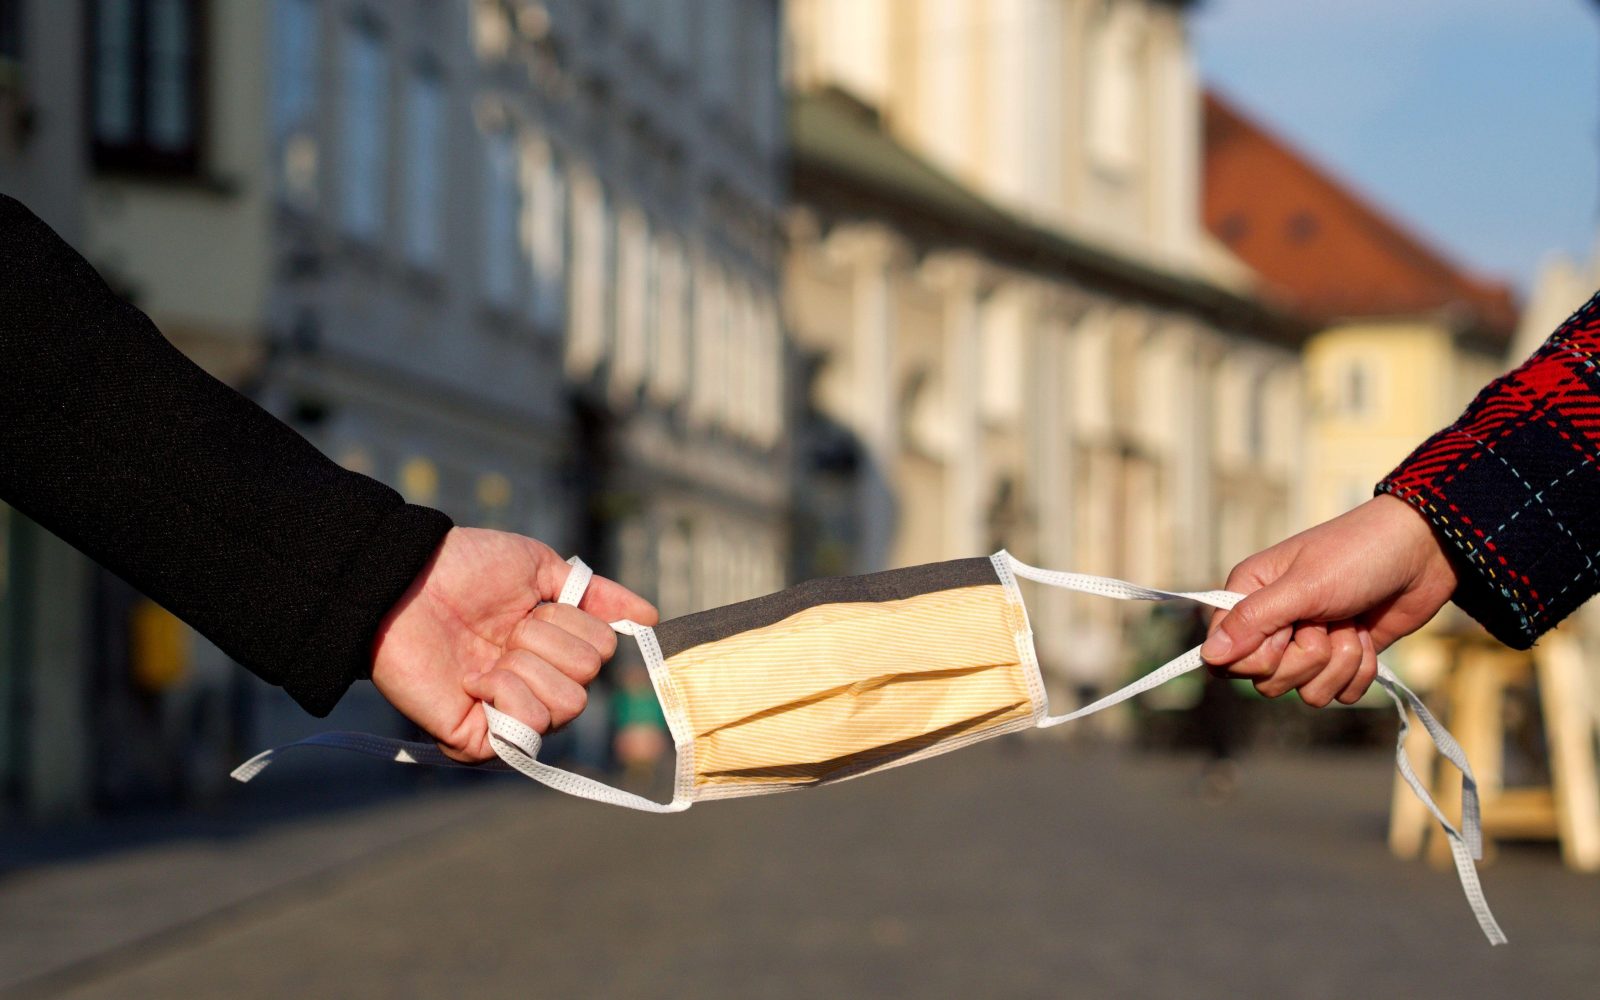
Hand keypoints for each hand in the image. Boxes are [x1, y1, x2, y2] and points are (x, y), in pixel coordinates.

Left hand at [370, 527, 657, 761]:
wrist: (405, 581)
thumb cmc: (467, 568)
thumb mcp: (541, 568)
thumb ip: (597, 595)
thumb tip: (650, 618)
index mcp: (551, 649)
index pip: (601, 651)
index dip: (569, 623)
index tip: (529, 606)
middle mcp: (535, 685)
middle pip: (587, 681)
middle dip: (546, 642)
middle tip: (503, 630)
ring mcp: (508, 715)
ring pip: (564, 706)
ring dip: (524, 668)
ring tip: (484, 655)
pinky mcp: (479, 740)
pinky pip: (527, 729)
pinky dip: (504, 694)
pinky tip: (472, 680)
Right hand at [1201, 495, 1457, 705]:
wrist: (1424, 552)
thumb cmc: (1357, 555)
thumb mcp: (1302, 585)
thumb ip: (1253, 621)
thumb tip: (1208, 657)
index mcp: (1249, 597)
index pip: (1226, 659)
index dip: (1257, 657)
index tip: (1286, 633)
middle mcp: (1273, 624)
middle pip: (1267, 682)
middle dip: (1307, 659)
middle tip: (1326, 621)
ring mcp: (1309, 645)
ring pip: (1306, 693)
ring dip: (1339, 663)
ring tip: (1352, 625)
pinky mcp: (1342, 660)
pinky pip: (1338, 694)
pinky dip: (1359, 672)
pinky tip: (1367, 638)